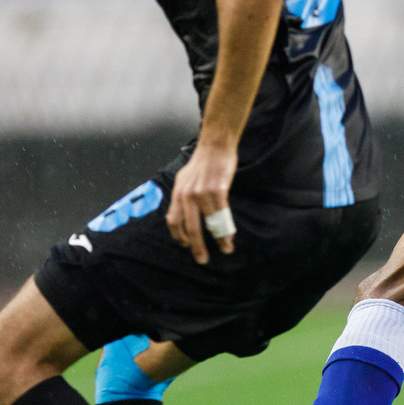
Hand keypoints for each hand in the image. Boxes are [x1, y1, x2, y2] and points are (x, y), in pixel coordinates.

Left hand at [166, 143, 238, 265]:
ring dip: (218, 239)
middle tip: (201, 259)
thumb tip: (183, 214)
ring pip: (209, 223)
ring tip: (225, 248)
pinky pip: (222, 214)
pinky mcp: (218, 190)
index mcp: (177, 192)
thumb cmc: (202, 162)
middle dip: (196, 246)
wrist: (215, 145)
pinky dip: (226, 228)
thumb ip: (183, 196)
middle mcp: (187, 194)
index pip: (173, 220)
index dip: (179, 236)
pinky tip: (230, 236)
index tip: (185, 246)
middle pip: (189, 227)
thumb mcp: (185, 178)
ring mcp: (202, 193)